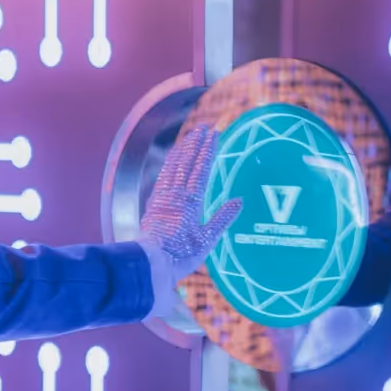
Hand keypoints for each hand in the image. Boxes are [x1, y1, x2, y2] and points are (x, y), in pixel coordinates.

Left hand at [139, 126, 242, 282]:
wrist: (151, 263)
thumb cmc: (181, 254)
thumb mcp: (207, 239)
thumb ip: (222, 218)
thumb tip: (239, 201)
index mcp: (190, 201)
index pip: (201, 169)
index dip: (208, 150)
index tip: (214, 133)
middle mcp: (175, 195)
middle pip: (185, 163)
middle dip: (195, 144)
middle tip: (202, 128)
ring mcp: (162, 198)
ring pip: (172, 168)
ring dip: (181, 151)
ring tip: (188, 138)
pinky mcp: (153, 205)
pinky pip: (162, 179)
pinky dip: (168, 166)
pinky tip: (171, 163)